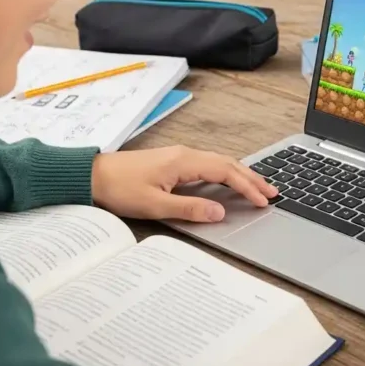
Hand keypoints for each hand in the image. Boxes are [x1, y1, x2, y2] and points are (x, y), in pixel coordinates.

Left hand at [90, 145, 277, 222]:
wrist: (90, 175)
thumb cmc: (119, 189)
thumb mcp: (155, 205)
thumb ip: (190, 208)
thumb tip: (221, 211)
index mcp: (184, 161)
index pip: (226, 172)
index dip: (248, 187)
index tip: (264, 201)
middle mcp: (185, 154)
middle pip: (228, 163)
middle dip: (253, 178)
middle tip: (274, 192)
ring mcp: (179, 156)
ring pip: (220, 162)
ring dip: (241, 175)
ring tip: (259, 187)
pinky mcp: (172, 161)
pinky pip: (208, 164)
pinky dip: (226, 173)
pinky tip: (230, 182)